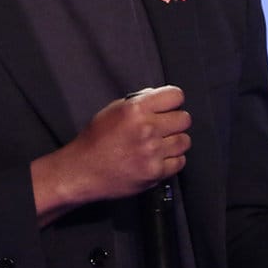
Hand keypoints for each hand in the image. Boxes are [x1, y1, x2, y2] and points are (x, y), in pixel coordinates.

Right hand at [30, 85, 190, 224]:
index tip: (170, 106)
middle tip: (165, 127)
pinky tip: (159, 158)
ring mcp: (153, 151)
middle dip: (176, 121)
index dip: (173, 101)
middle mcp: (147, 128)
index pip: (175, 96)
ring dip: (175, 142)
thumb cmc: (95, 141)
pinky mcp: (155, 172)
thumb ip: (138, 102)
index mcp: (136, 109)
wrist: (83, 170)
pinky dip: (172, 160)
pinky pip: (180, 162)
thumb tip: (158, 98)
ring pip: (185, 141)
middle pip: (184, 119)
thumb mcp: (112, 110)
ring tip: (160, 144)